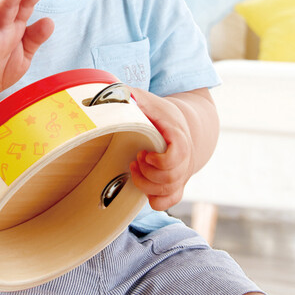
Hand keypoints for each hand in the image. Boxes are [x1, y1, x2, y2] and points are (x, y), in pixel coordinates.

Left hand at [128, 88, 195, 210]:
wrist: (180, 124)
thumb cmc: (160, 113)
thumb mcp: (147, 100)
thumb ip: (130, 95)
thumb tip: (109, 92)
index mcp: (180, 137)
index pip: (178, 156)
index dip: (159, 160)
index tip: (143, 152)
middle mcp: (185, 158)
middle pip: (170, 178)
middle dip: (147, 172)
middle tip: (136, 159)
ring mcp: (181, 173)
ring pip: (169, 191)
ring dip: (146, 184)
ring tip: (135, 168)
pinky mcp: (176, 184)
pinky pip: (170, 201)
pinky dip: (155, 200)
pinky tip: (144, 187)